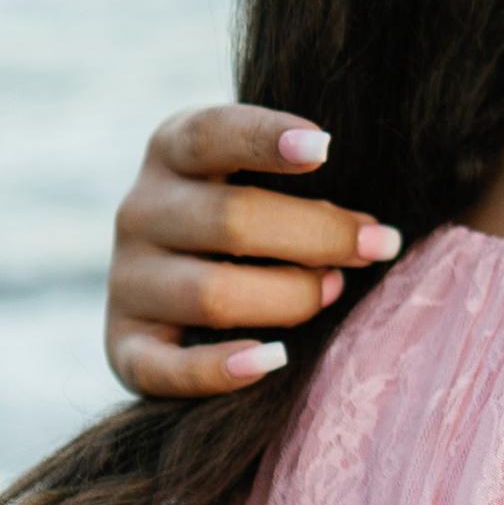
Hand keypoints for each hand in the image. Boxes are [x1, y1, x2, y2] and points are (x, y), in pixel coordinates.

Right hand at [106, 105, 398, 398]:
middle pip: (230, 220)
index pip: (212, 135)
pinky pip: (165, 369)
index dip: (266, 138)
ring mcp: (128, 281)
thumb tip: (374, 234)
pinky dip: (220, 369)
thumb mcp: (262, 178)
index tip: (326, 147)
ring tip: (335, 291)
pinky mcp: (124, 346)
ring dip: (290, 297)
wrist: (177, 284)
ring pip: (212, 294)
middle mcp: (139, 211)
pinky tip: (273, 359)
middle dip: (319, 235)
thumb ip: (303, 188)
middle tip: (378, 245)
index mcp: (171, 152)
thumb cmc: (250, 219)